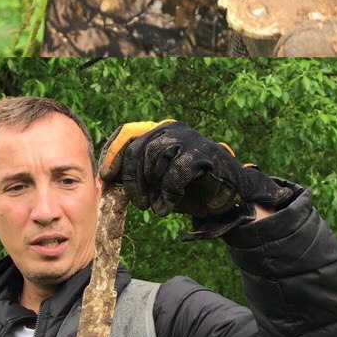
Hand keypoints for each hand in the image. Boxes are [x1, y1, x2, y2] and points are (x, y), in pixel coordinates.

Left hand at [99, 120, 293, 239]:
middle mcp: (172, 129)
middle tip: (137, 203)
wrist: (230, 194)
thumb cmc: (190, 187)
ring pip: (155, 159)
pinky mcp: (202, 154)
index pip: (128, 132)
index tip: (105, 176)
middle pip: (138, 148)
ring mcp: (189, 139)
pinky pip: (175, 172)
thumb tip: (106, 178)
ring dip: (151, 188)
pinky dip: (168, 193)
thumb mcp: (158, 179)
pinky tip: (168, 206)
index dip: (113, 153)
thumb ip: (137, 174)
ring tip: (155, 206)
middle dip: (132, 179)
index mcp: (159, 131)